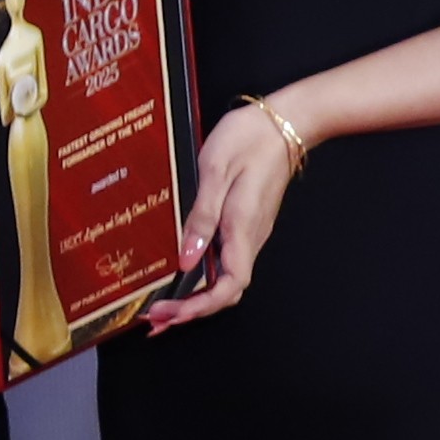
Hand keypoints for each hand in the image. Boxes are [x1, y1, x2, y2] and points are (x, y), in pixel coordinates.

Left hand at [137, 102, 306, 331]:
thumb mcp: (216, 171)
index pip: (229, 286)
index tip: (168, 314)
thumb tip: (187, 259)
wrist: (286, 120)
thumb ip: (202, 215)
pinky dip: (202, 275)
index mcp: (243, 228)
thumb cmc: (250, 139)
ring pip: (225, 279)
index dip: (199, 307)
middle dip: (190, 311)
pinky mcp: (245, 223)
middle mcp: (250, 237)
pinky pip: (225, 260)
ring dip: (195, 297)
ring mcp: (250, 232)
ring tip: (162, 306)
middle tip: (154, 320)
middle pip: (225, 291)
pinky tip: (182, 272)